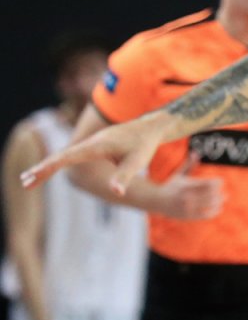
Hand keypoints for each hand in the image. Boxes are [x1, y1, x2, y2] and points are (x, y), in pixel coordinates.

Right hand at [21, 117, 162, 194]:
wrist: (150, 127)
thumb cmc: (145, 144)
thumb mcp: (138, 161)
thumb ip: (125, 176)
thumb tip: (116, 193)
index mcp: (97, 146)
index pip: (69, 158)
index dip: (51, 167)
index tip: (35, 174)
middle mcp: (91, 143)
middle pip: (62, 156)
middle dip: (43, 169)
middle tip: (24, 182)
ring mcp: (92, 144)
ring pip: (65, 156)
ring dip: (47, 167)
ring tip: (29, 180)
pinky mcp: (95, 147)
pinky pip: (72, 156)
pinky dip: (57, 163)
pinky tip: (47, 171)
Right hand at [155, 152, 223, 219]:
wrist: (156, 201)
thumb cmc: (170, 186)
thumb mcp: (178, 175)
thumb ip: (188, 165)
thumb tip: (196, 152)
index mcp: (187, 185)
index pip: (207, 183)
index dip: (217, 182)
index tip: (220, 182)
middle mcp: (187, 196)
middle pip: (210, 194)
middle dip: (220, 194)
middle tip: (225, 194)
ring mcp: (187, 206)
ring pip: (209, 204)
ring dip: (218, 202)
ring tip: (223, 201)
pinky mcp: (187, 215)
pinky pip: (204, 215)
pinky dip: (213, 212)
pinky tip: (218, 209)